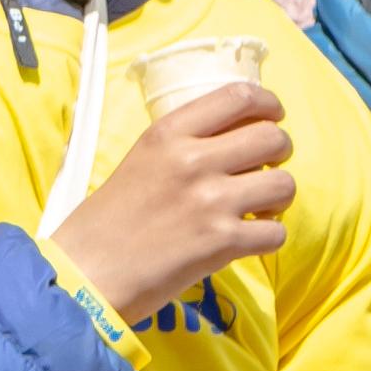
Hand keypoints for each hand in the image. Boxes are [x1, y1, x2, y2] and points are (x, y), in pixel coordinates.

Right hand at [55, 90, 295, 322]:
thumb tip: (237, 138)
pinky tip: (246, 239)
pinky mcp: (221, 243)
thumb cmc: (107, 220)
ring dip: (277, 197)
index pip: (239, 96)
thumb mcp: (140, 161)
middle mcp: (192, 160)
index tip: (272, 117)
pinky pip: (276, 232)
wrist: (86, 273)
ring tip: (256, 208)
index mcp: (168, 133)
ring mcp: (210, 201)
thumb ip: (184, 144)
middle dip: (279, 153)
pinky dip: (268, 237)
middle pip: (273, 138)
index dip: (268, 104)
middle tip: (264, 168)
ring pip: (284, 184)